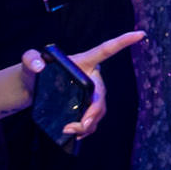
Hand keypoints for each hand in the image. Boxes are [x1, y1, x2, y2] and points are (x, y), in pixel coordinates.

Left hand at [23, 31, 143, 143]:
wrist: (31, 88)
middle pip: (101, 93)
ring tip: (69, 132)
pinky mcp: (85, 107)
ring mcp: (90, 93)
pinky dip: (87, 129)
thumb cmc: (33, 70)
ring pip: (99, 109)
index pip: (106, 49)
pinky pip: (93, 119)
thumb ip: (31, 59)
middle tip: (83, 125)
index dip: (123, 41)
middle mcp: (92, 77)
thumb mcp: (28, 61)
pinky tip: (75, 135)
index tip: (141, 34)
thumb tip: (40, 67)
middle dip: (95, 110)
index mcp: (84, 61)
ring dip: (89, 123)